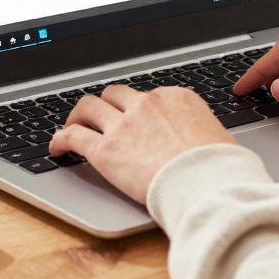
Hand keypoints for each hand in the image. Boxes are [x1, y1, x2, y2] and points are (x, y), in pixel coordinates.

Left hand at [50, 85, 235, 203]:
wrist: (208, 183)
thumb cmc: (221, 168)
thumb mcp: (219, 138)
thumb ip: (202, 133)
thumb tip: (205, 142)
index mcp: (176, 98)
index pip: (147, 96)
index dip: (135, 109)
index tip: (132, 119)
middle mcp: (147, 105)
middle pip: (115, 95)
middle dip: (105, 105)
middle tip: (98, 117)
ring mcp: (123, 125)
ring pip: (89, 107)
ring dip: (78, 115)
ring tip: (72, 125)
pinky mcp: (105, 150)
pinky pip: (74, 136)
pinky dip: (61, 139)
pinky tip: (56, 147)